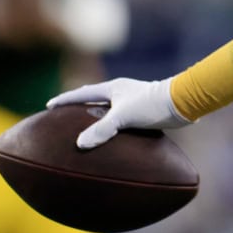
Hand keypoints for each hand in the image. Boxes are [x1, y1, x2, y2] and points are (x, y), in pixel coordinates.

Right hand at [46, 77, 190, 148]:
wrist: (182, 103)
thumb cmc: (153, 105)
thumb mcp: (124, 116)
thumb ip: (102, 129)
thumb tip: (80, 143)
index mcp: (113, 88)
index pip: (82, 93)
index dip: (65, 100)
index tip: (49, 105)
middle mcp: (122, 91)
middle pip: (94, 96)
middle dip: (78, 104)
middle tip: (63, 113)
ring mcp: (133, 100)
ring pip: (108, 107)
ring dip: (96, 114)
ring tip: (84, 126)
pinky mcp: (144, 110)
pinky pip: (121, 117)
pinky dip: (111, 124)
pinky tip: (112, 135)